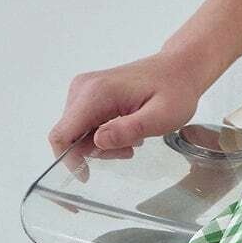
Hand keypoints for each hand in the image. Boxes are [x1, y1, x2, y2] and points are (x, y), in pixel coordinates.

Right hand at [48, 50, 205, 168]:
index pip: (61, 135)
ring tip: (133, 140)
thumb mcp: (162, 116)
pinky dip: (103, 134)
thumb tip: (98, 141)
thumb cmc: (175, 90)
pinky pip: (84, 124)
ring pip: (77, 132)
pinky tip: (127, 131)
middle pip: (70, 136)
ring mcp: (85, 88)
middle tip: (128, 150)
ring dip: (101, 144)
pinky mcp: (90, 92)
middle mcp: (84, 88)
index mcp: (96, 93)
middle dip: (94, 152)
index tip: (87, 175)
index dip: (68, 160)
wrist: (179, 67)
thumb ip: (130, 129)